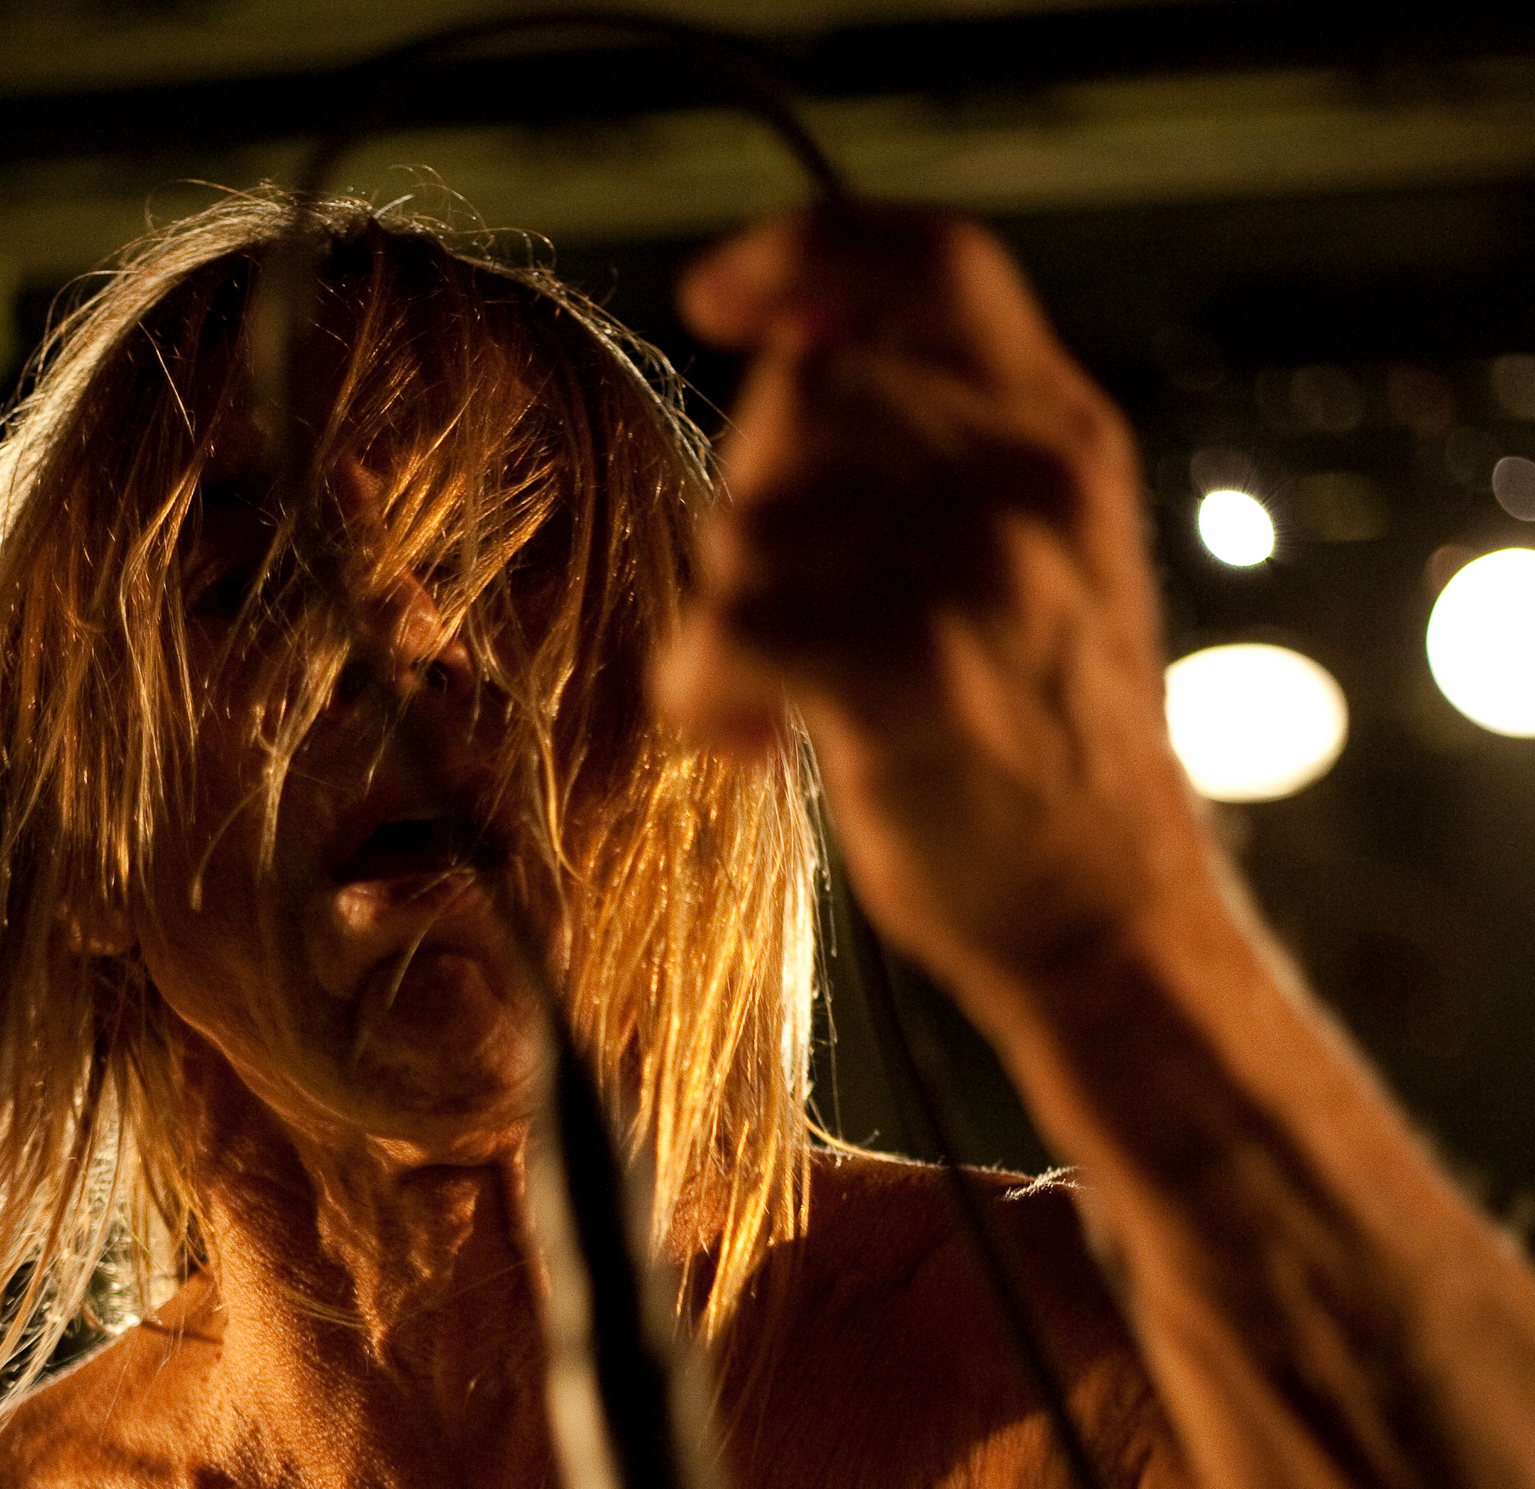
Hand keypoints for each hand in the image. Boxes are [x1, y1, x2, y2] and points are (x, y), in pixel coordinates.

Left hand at [655, 205, 1212, 1021]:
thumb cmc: (1032, 748)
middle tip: (777, 615)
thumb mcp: (1035, 556)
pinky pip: (730, 627)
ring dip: (724, 616)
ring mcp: (983, 569)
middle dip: (750, 505)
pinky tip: (752, 742)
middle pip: (805, 396)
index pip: (934, 264)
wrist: (1105, 912)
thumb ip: (944, 448)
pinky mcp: (915, 671)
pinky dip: (704, 690)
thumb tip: (789, 354)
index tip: (716, 299)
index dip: (808, 255)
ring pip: (753, 521)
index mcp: (1062, 432)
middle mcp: (1035, 477)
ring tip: (774, 702)